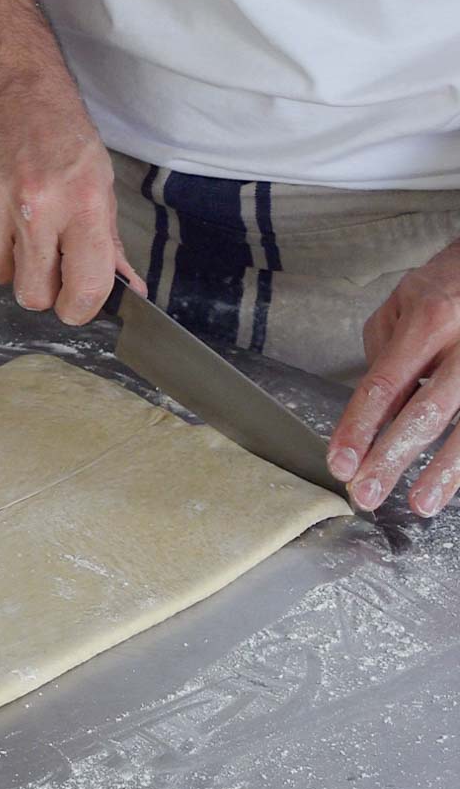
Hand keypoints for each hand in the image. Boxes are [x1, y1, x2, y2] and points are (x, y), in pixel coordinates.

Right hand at [0, 74, 145, 323]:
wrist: (5, 80)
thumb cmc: (56, 129)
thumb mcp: (98, 179)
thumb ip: (107, 242)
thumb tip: (127, 290)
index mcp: (81, 200)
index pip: (85, 287)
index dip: (80, 308)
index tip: (74, 304)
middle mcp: (33, 203)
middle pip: (32, 294)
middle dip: (39, 284)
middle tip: (41, 256)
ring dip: (6, 258)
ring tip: (12, 219)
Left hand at [327, 242, 459, 515]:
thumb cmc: (450, 283)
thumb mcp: (405, 301)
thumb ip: (385, 352)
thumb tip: (377, 409)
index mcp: (430, 319)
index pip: (384, 384)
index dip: (359, 427)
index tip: (340, 463)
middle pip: (426, 412)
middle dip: (392, 458)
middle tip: (366, 494)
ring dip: (445, 471)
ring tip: (420, 504)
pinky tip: (457, 483)